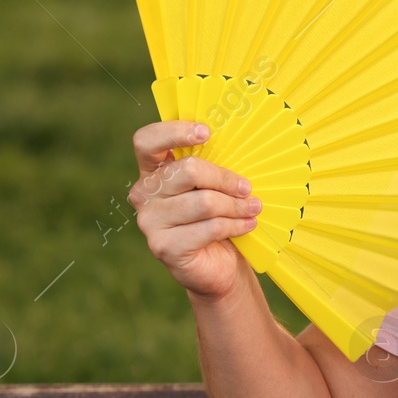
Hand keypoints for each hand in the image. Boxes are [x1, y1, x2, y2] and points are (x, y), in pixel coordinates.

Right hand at [129, 121, 260, 299]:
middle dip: (226, 179)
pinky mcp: (163, 247)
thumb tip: (240, 143)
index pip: (146, 141)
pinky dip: (235, 225)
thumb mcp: (214, 187)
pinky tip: (247, 225)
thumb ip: (213, 166)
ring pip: (204, 202)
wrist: (218, 265)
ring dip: (236, 206)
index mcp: (153, 171)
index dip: (174, 132)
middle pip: (188, 170)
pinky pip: (210, 227)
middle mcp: (144, 194)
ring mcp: (150, 221)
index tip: (206, 133)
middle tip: (247, 188)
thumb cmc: (217, 218)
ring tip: (253, 209)